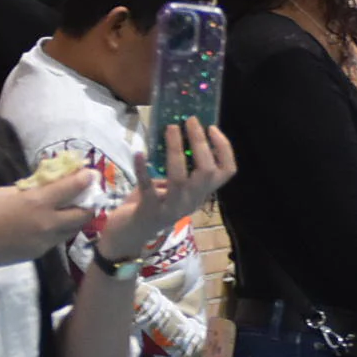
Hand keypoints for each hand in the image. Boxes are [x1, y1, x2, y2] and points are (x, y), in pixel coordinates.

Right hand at [0, 168, 99, 271]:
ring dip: (76, 219)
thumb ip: (31, 190)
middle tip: (87, 197)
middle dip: (88, 204)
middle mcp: (48, 222)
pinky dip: (60, 230)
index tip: (93, 174)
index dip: (86, 179)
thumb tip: (46, 185)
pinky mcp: (40, 252)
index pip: (72, 188)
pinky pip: (57, 239)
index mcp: (38, 202)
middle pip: (82, 214)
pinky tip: (51, 224)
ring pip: (73, 229)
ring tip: (72, 210)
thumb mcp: (7, 192)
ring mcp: (46, 240)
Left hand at [100, 120, 235, 261]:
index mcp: (201, 193)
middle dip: (199, 143)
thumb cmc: (152, 204)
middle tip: (189, 121)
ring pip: (180, 178)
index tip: (212, 127)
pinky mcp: (149, 210)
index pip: (226, 172)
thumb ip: (178, 166)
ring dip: (175, 150)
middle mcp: (192, 201)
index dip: (224, 148)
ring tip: (169, 129)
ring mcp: (172, 207)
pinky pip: (148, 187)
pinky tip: (138, 153)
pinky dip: (143, 169)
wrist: (130, 236)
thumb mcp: (172, 186)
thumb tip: (179, 131)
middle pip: (206, 172)